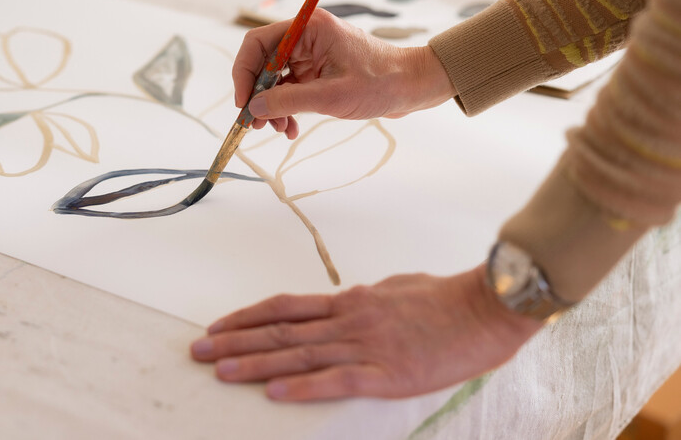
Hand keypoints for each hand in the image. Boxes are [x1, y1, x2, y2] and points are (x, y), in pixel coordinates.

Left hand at [189, 266, 542, 400]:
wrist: (485, 307)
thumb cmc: (444, 298)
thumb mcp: (394, 289)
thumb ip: (364, 300)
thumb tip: (347, 300)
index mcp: (349, 301)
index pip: (285, 307)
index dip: (246, 317)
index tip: (217, 326)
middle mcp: (347, 320)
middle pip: (279, 330)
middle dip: (234, 342)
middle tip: (196, 351)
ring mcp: (364, 345)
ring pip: (297, 354)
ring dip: (253, 363)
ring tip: (219, 370)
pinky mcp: (386, 372)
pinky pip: (335, 380)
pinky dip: (301, 386)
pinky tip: (273, 393)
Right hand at [233, 10, 455, 137]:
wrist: (413, 87)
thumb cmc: (382, 82)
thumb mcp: (332, 96)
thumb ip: (289, 101)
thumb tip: (254, 107)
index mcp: (310, 28)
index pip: (258, 43)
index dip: (244, 72)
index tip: (244, 102)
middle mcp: (306, 37)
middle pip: (263, 63)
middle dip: (258, 95)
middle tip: (256, 123)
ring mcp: (311, 54)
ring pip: (274, 80)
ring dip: (272, 107)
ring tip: (280, 129)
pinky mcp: (316, 71)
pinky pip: (289, 89)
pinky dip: (286, 109)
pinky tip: (291, 127)